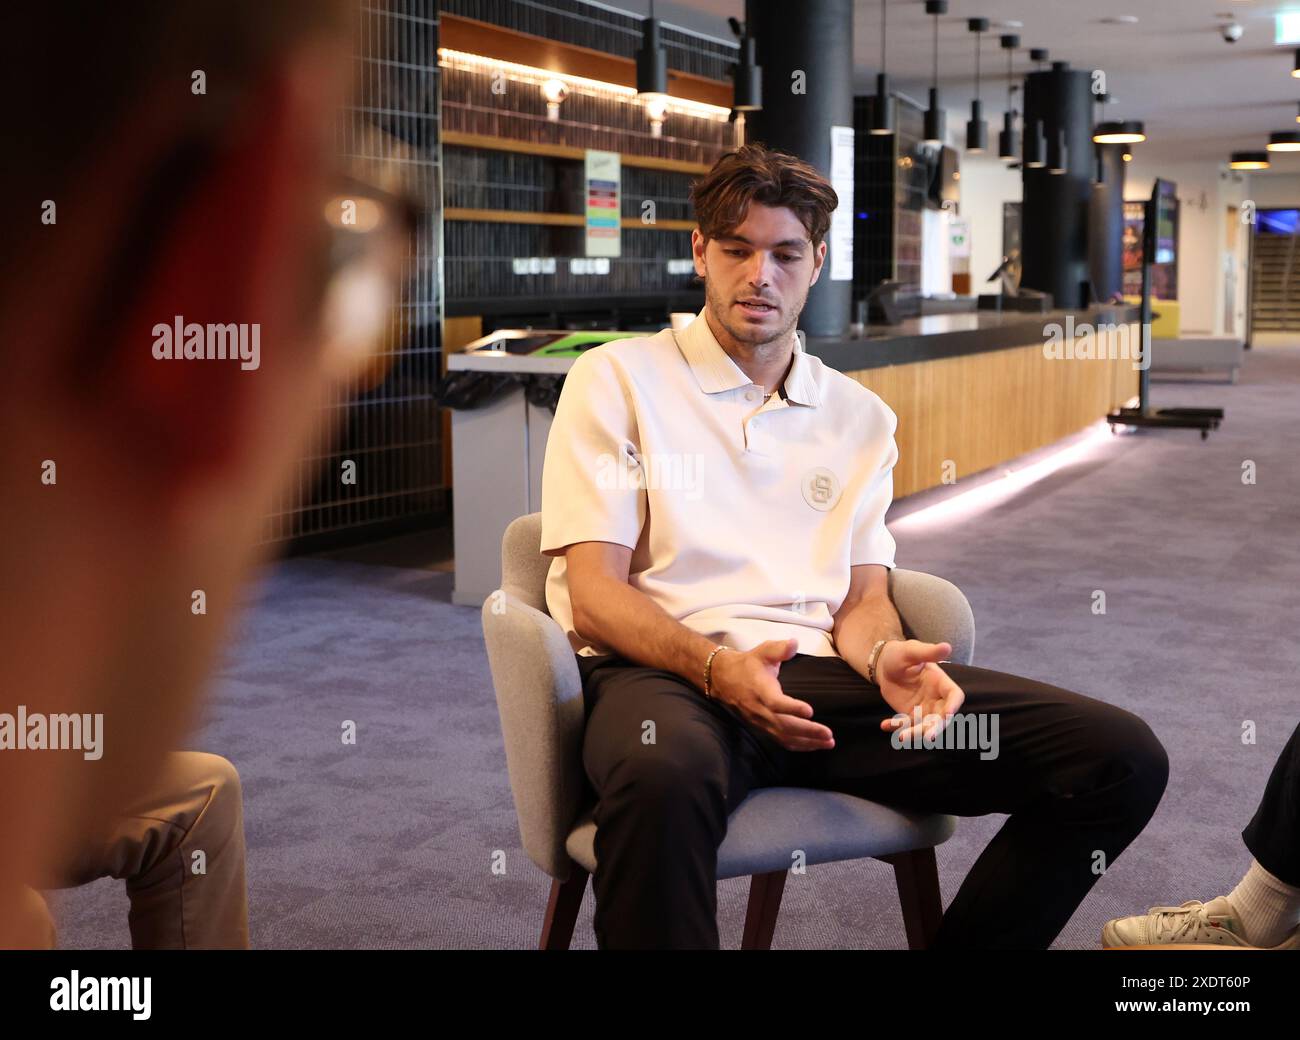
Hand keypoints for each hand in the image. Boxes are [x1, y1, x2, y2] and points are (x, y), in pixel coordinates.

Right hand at [710, 638, 833, 751]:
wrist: (722, 679)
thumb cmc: (748, 664)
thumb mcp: (762, 651)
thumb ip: (779, 649)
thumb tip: (795, 643)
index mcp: (760, 689)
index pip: (775, 702)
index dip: (792, 708)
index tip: (810, 710)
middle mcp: (759, 709)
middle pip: (784, 725)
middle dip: (808, 731)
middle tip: (828, 734)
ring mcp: (760, 721)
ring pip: (784, 737)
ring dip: (807, 742)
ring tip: (828, 742)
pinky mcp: (762, 727)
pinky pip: (781, 740)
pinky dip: (799, 745)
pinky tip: (814, 744)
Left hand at [875, 640, 964, 741]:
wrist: (884, 664)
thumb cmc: (901, 654)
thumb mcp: (912, 651)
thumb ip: (928, 652)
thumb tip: (947, 646)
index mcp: (941, 682)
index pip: (954, 695)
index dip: (953, 705)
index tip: (948, 713)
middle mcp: (936, 699)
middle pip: (941, 717)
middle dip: (936, 728)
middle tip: (927, 737)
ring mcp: (923, 709)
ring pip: (924, 725)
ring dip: (914, 733)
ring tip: (901, 737)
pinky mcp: (909, 715)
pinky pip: (905, 725)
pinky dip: (896, 726)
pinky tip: (884, 725)